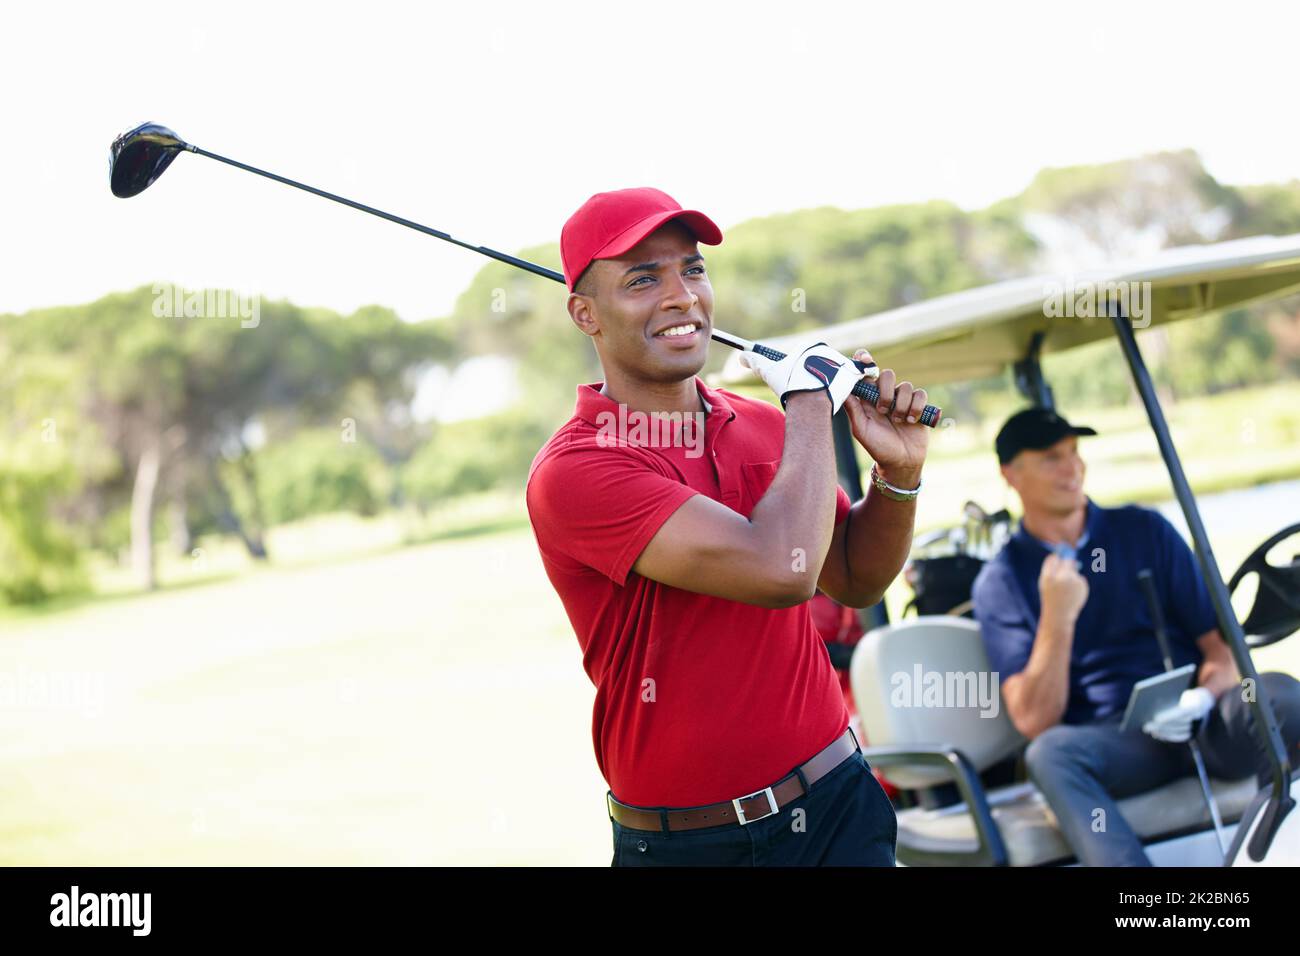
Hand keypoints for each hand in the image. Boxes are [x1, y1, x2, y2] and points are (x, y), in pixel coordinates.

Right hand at [739, 342, 869, 415]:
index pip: (804, 360)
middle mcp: (827, 351)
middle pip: (820, 366)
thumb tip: (742, 356)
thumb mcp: (770, 372)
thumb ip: (756, 362)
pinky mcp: (852, 373)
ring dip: (830, 383)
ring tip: (822, 396)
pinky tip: (838, 395)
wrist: (812, 397)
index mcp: (809, 348)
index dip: (799, 374)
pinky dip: (845, 386)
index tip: (797, 384)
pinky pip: (850, 379)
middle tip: (809, 392)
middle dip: (815, 378)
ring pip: (834, 374)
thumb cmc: (791, 384)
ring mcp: (841, 361)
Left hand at [841, 348, 929, 484]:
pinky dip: (916, 407)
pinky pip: (920, 394)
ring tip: (898, 421)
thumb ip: (853, 409)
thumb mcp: (861, 430)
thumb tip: (842, 389)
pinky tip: (911, 421)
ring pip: (905, 385)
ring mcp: (902, 400)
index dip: (864, 361)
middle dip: (886, 391)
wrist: (901, 462)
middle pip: (887, 374)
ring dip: (901, 405)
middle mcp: (885, 395)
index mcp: (868, 399)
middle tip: (883, 411)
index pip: (865, 373)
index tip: (864, 359)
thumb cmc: (878, 447)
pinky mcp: (918, 405)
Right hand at [1039, 552, 1087, 622]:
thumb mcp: (1045, 582)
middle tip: (1065, 571)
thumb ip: (1051, 569)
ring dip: (1071, 576)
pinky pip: (1080, 578)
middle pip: (1067, 561)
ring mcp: (1073, 580)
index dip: (1056, 559)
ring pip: (1074, 571)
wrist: (1060, 614)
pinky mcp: (1082, 584)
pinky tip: (1072, 594)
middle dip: (1067, 563)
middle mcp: (1062, 576)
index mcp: (1049, 576)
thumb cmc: (1050, 597)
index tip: (1056, 561)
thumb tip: (1061, 555)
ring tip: (1067, 590)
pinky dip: (1077, 584)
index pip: (1054, 559)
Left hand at [1143, 686, 1215, 742]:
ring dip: (1163, 732)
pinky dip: (1168, 736)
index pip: (1182, 713)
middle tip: (1146, 726)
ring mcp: (1197, 724)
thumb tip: (1151, 701)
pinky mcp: (1193, 731)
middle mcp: (1199, 716)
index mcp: (1197, 704)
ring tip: (1148, 729)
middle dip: (1162, 726)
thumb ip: (1168, 694)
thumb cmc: (1182, 690)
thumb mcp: (1177, 688)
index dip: (1169, 716)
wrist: (1201, 699)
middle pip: (1179, 723)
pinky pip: (1180, 736)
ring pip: (1179, 731)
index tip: (1155, 718)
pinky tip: (1157, 734)